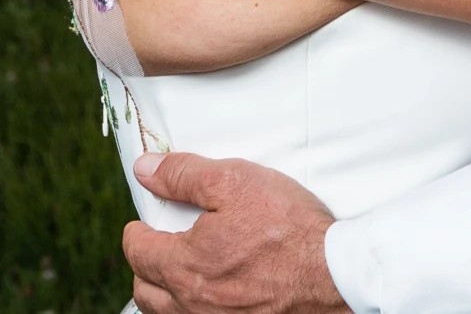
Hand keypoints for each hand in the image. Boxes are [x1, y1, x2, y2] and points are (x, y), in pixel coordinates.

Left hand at [123, 152, 346, 313]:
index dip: (137, 230)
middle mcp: (192, 303)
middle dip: (145, 265)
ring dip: (164, 291)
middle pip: (144, 290)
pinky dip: (193, 307)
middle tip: (160, 244)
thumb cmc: (288, 227)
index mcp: (183, 265)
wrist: (333, 271)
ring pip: (167, 313)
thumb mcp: (235, 181)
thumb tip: (145, 171)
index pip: (137, 250)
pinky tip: (211, 291)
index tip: (145, 222)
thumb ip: (183, 175)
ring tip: (181, 270)